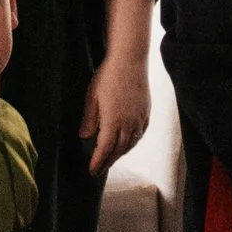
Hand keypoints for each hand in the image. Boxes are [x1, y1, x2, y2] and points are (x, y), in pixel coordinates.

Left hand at [79, 51, 150, 175]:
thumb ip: (89, 119)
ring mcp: (139, 118)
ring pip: (130, 143)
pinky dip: (133, 142)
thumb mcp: (92, 97)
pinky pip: (140, 133)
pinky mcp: (146, 112)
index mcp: (113, 122)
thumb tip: (84, 136)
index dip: (98, 162)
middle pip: (118, 150)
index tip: (92, 171)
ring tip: (112, 159)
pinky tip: (128, 143)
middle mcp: (128, 124)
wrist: (130, 60)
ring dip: (120, 154)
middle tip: (100, 170)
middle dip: (108, 161)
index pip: (104, 149)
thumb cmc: (108, 76)